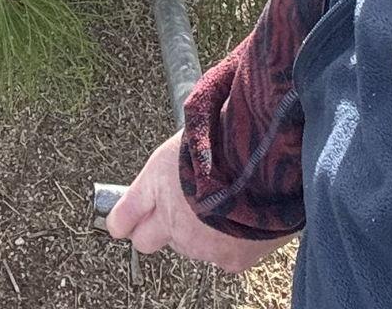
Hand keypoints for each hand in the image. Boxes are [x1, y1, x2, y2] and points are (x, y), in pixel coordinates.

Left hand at [105, 131, 289, 271]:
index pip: (123, 217)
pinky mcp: (228, 259)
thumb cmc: (230, 133)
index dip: (125, 219)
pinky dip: (229, 242)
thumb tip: (170, 177)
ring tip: (222, 202)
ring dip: (198, 232)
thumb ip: (172, 169)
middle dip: (157, 230)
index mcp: (156, 183)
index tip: (124, 222)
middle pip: (147, 241)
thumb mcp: (190, 137)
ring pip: (188, 247)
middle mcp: (171, 219)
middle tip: (178, 212)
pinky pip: (221, 256)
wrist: (268, 154)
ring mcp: (198, 243)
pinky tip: (242, 216)